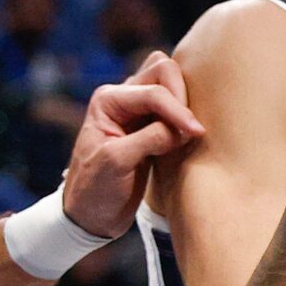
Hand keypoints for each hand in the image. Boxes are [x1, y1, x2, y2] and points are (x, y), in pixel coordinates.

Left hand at [63, 51, 205, 237]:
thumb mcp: (117, 163)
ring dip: (184, 100)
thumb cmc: (94, 189)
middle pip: (162, 70)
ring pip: (169, 82)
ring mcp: (138, 110)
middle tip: (191, 128)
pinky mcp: (151, 126)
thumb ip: (149, 139)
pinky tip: (189, 135)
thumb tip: (183, 128)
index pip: (153, 92)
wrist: (90, 215)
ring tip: (190, 131)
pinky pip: (174, 104)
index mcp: (108, 101)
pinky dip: (184, 113)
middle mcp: (123, 98)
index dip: (177, 109)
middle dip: (181, 94)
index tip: (195, 133)